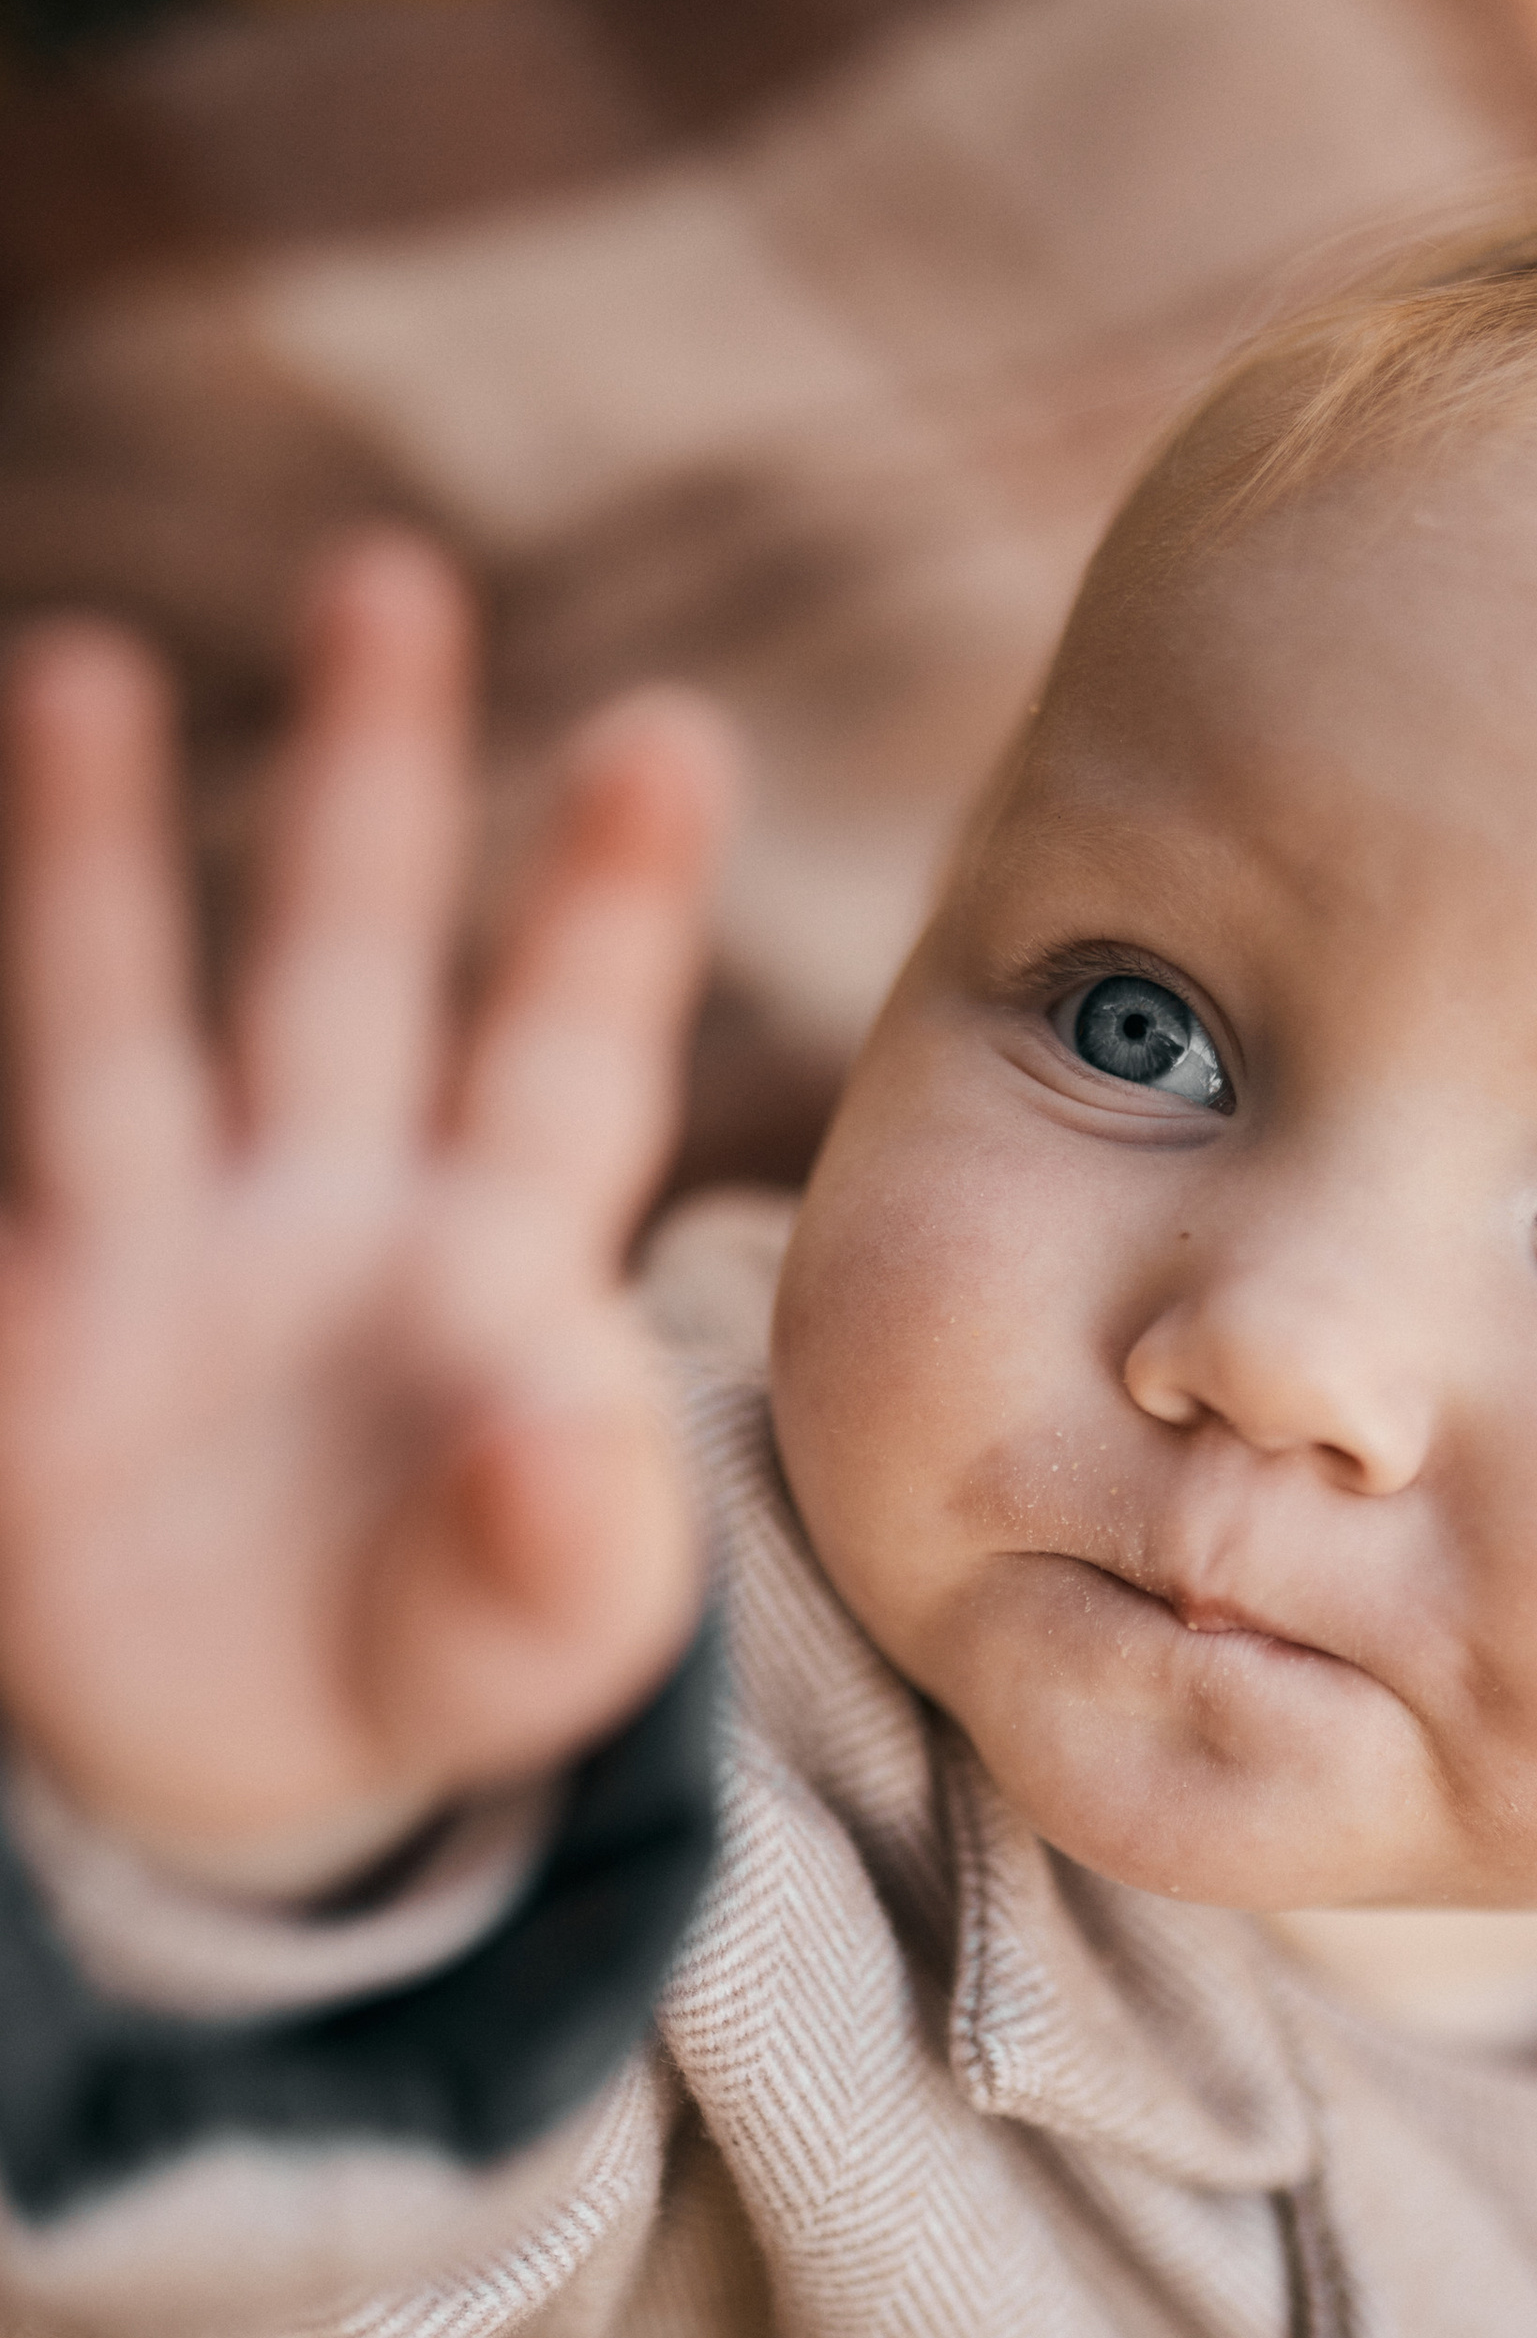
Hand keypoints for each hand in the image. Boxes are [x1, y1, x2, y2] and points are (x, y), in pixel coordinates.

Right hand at [0, 534, 733, 1890]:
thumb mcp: (554, 1638)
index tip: (672, 740)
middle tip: (396, 578)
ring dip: (95, 859)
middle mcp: (328, 1209)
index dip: (611, 910)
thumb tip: (552, 1426)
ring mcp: (162, 1261)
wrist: (286, 1760)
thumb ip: (572, 1541)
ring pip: (120, 1030)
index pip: (568, 1057)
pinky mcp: (31, 1350)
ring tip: (81, 669)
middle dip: (372, 782)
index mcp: (498, 1256)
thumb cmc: (465, 1644)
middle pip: (350, 965)